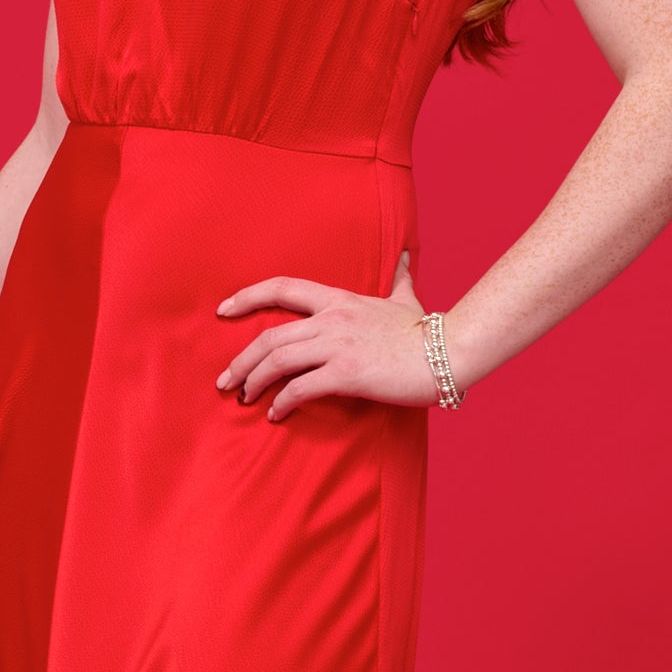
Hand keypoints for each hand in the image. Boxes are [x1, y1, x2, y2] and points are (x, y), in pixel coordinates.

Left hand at [215, 250, 437, 420]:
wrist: (448, 352)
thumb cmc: (426, 331)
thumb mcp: (407, 298)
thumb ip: (400, 278)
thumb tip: (405, 257)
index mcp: (339, 299)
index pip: (282, 287)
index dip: (247, 296)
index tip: (223, 310)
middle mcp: (332, 319)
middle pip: (269, 335)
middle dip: (240, 360)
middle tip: (225, 380)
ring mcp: (338, 346)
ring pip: (278, 360)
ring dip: (254, 382)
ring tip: (244, 399)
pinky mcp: (347, 374)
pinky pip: (301, 388)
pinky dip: (282, 402)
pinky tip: (276, 414)